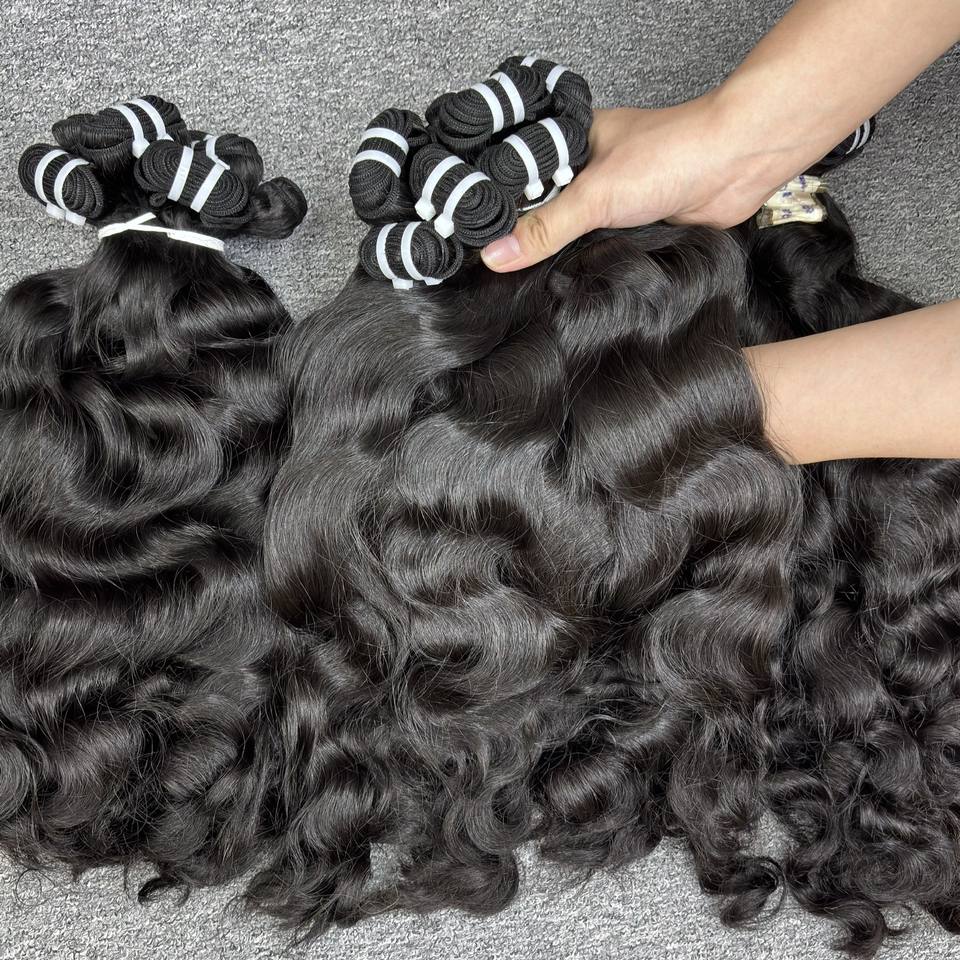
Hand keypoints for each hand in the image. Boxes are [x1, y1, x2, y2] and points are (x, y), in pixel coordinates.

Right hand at [480, 95, 784, 271]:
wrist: (737, 167)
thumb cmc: (674, 153)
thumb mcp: (594, 195)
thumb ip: (545, 229)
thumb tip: (497, 255)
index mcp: (569, 143)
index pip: (517, 179)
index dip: (495, 210)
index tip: (473, 243)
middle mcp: (587, 170)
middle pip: (542, 212)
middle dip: (528, 238)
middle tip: (499, 269)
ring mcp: (609, 200)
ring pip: (570, 234)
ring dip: (561, 254)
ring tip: (529, 279)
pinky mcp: (630, 226)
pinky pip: (598, 251)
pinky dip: (590, 264)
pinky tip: (574, 279)